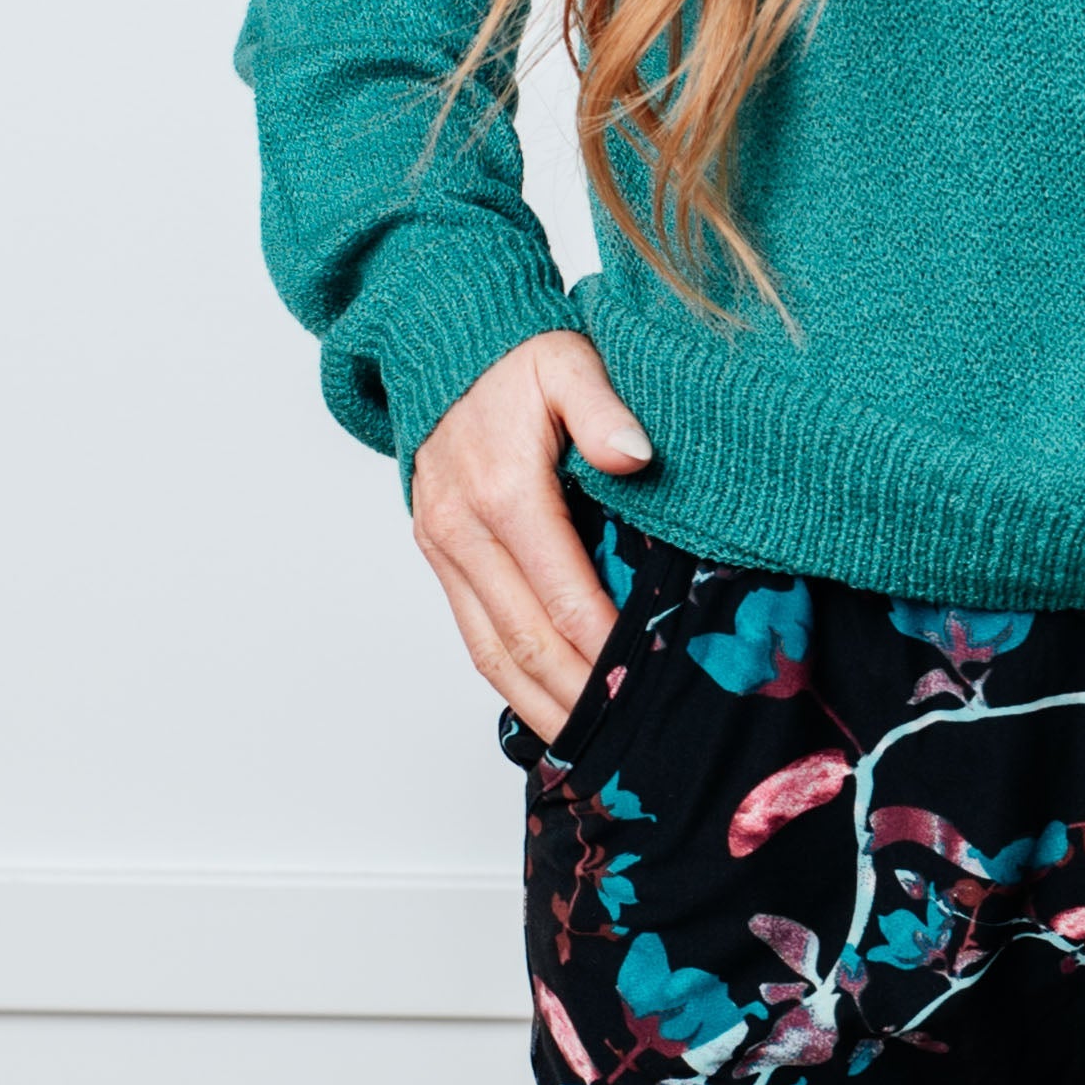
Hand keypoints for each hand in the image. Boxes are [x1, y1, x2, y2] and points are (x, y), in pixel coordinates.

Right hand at [411, 328, 653, 742]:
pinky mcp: (437, 552)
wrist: (441, 340)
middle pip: (525, 641)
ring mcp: (443, 546)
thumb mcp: (569, 361)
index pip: (564, 597)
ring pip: (490, 649)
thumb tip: (635, 458)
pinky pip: (472, 630)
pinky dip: (509, 675)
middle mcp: (462, 530)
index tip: (648, 682)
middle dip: (577, 695)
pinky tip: (547, 702)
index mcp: (503, 492)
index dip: (606, 648)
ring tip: (589, 744)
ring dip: (538, 703)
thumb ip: (603, 408)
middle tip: (628, 735)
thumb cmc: (516, 354)